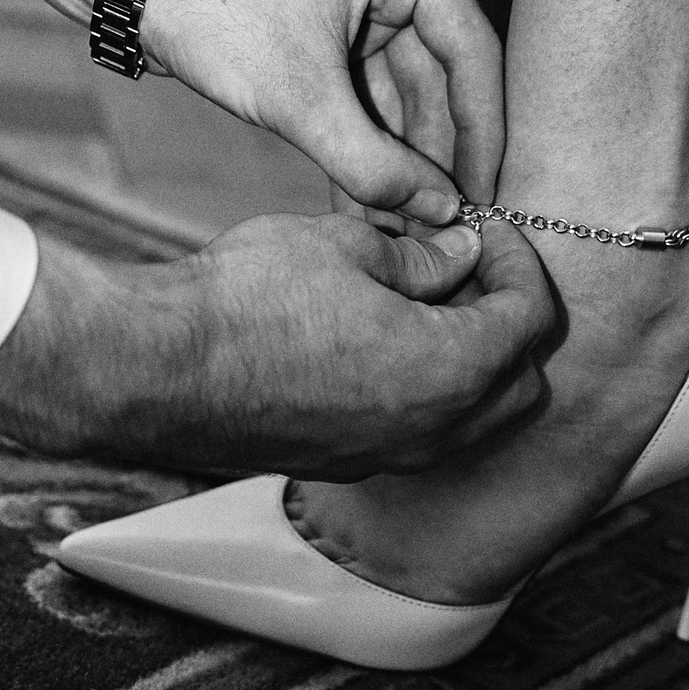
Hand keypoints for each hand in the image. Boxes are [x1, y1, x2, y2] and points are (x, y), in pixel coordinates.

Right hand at [0, 211, 553, 475]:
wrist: (157, 369)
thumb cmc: (248, 298)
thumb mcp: (348, 245)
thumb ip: (422, 255)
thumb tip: (462, 252)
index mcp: (451, 371)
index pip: (531, 317)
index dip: (516, 260)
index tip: (479, 226)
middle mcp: (434, 430)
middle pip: (520, 381)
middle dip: (508, 319)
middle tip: (465, 264)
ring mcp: (389, 456)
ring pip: (473, 416)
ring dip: (469, 360)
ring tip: (422, 298)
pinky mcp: (345, 463)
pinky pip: (420, 432)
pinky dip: (426, 389)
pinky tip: (378, 337)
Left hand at [141, 0, 503, 219]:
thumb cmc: (210, 13)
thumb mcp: (298, 98)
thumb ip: (373, 162)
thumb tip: (442, 215)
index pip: (472, 53)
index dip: (482, 134)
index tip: (492, 199)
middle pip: (446, 77)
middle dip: (439, 157)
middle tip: (453, 229)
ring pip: (410, 93)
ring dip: (405, 161)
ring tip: (412, 231)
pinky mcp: (346, 23)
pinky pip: (374, 92)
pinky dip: (371, 144)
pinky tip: (377, 206)